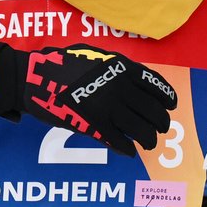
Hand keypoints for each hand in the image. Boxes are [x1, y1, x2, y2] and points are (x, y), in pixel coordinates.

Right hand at [0, 43, 176, 156]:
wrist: (35, 78)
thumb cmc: (62, 63)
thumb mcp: (95, 55)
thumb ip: (117, 67)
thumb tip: (135, 79)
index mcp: (123, 69)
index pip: (157, 86)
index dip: (168, 98)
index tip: (171, 106)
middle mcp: (121, 89)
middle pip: (154, 112)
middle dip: (161, 123)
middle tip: (160, 128)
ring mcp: (109, 109)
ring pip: (142, 131)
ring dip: (149, 139)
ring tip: (148, 143)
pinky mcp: (94, 127)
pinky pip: (120, 143)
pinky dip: (128, 149)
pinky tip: (129, 151)